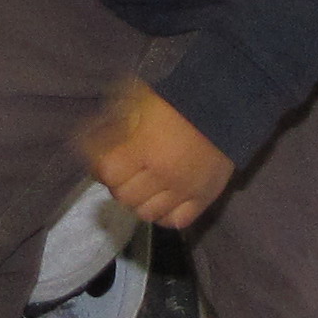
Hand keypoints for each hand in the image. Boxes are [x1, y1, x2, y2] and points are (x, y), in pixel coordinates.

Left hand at [80, 79, 233, 229]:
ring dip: (139, 201)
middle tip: (124, 172)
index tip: (102, 159)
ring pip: (147, 214)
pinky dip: (165, 214)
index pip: (108, 173)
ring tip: (144, 186)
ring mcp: (185, 190)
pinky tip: (164, 200)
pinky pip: (177, 221)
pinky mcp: (205, 198)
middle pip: (124, 196)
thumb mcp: (140, 97)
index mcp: (144, 147)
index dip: (100, 167)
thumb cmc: (179, 95)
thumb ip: (116, 119)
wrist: (227, 101)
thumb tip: (90, 134)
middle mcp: (163, 175)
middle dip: (118, 184)